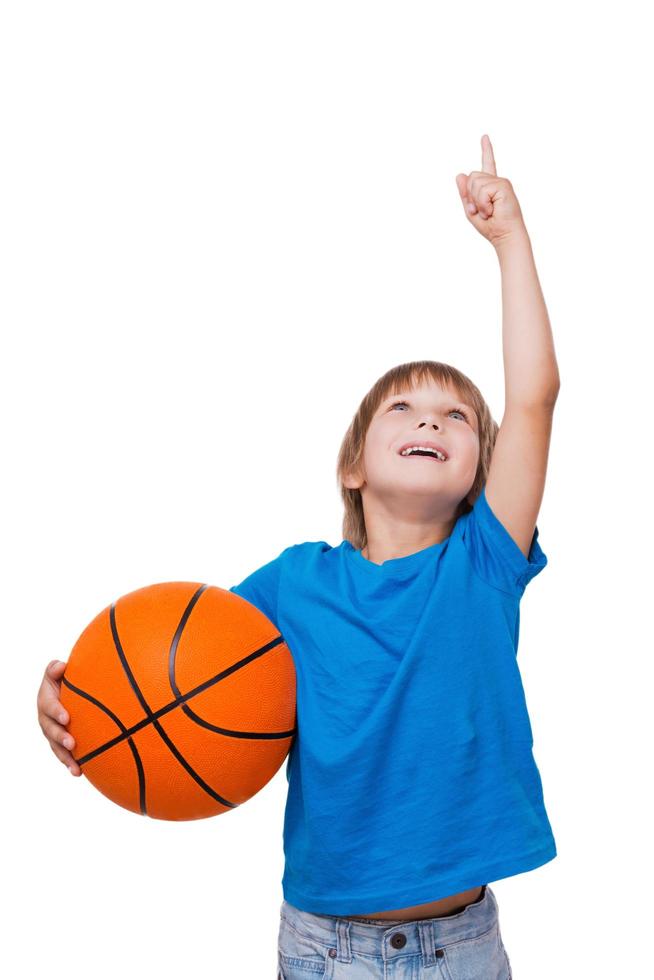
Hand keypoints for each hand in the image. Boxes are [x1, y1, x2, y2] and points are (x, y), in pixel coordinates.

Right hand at [36, 660, 81, 775]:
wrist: (69, 691)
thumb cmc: (65, 679)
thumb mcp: (58, 672)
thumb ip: (56, 669)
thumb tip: (61, 666)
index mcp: (45, 700)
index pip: (49, 706)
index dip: (56, 712)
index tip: (67, 718)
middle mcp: (46, 719)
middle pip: (50, 730)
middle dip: (61, 737)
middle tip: (72, 743)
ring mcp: (52, 732)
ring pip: (56, 746)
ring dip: (65, 756)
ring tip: (76, 766)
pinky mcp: (59, 742)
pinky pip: (63, 754)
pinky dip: (70, 763)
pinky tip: (79, 773)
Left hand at [455, 134, 526, 247]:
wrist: (505, 235)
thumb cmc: (491, 226)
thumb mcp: (471, 210)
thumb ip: (465, 193)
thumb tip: (460, 174)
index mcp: (490, 186)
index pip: (487, 165)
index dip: (486, 150)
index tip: (485, 137)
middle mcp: (497, 181)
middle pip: (471, 176)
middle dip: (470, 196)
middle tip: (482, 211)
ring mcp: (501, 182)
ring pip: (475, 182)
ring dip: (477, 201)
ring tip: (488, 211)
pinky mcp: (503, 185)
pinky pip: (482, 190)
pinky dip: (482, 204)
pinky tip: (491, 210)